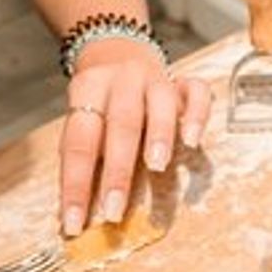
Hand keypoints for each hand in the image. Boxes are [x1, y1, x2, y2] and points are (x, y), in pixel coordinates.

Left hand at [58, 38, 211, 235]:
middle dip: (116, 172)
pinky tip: (191, 140)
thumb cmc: (102, 102)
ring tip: (157, 167)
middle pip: (119, 125)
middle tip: (113, 211)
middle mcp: (121, 82)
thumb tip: (74, 213)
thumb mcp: (85, 120)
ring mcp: (155, 79)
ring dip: (158, 136)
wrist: (119, 48)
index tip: (74, 223)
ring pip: (160, 104)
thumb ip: (85, 158)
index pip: (78, 142)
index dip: (75, 185)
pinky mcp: (184, 83)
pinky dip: (197, 115)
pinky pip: (197, 93)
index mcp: (87, 90)